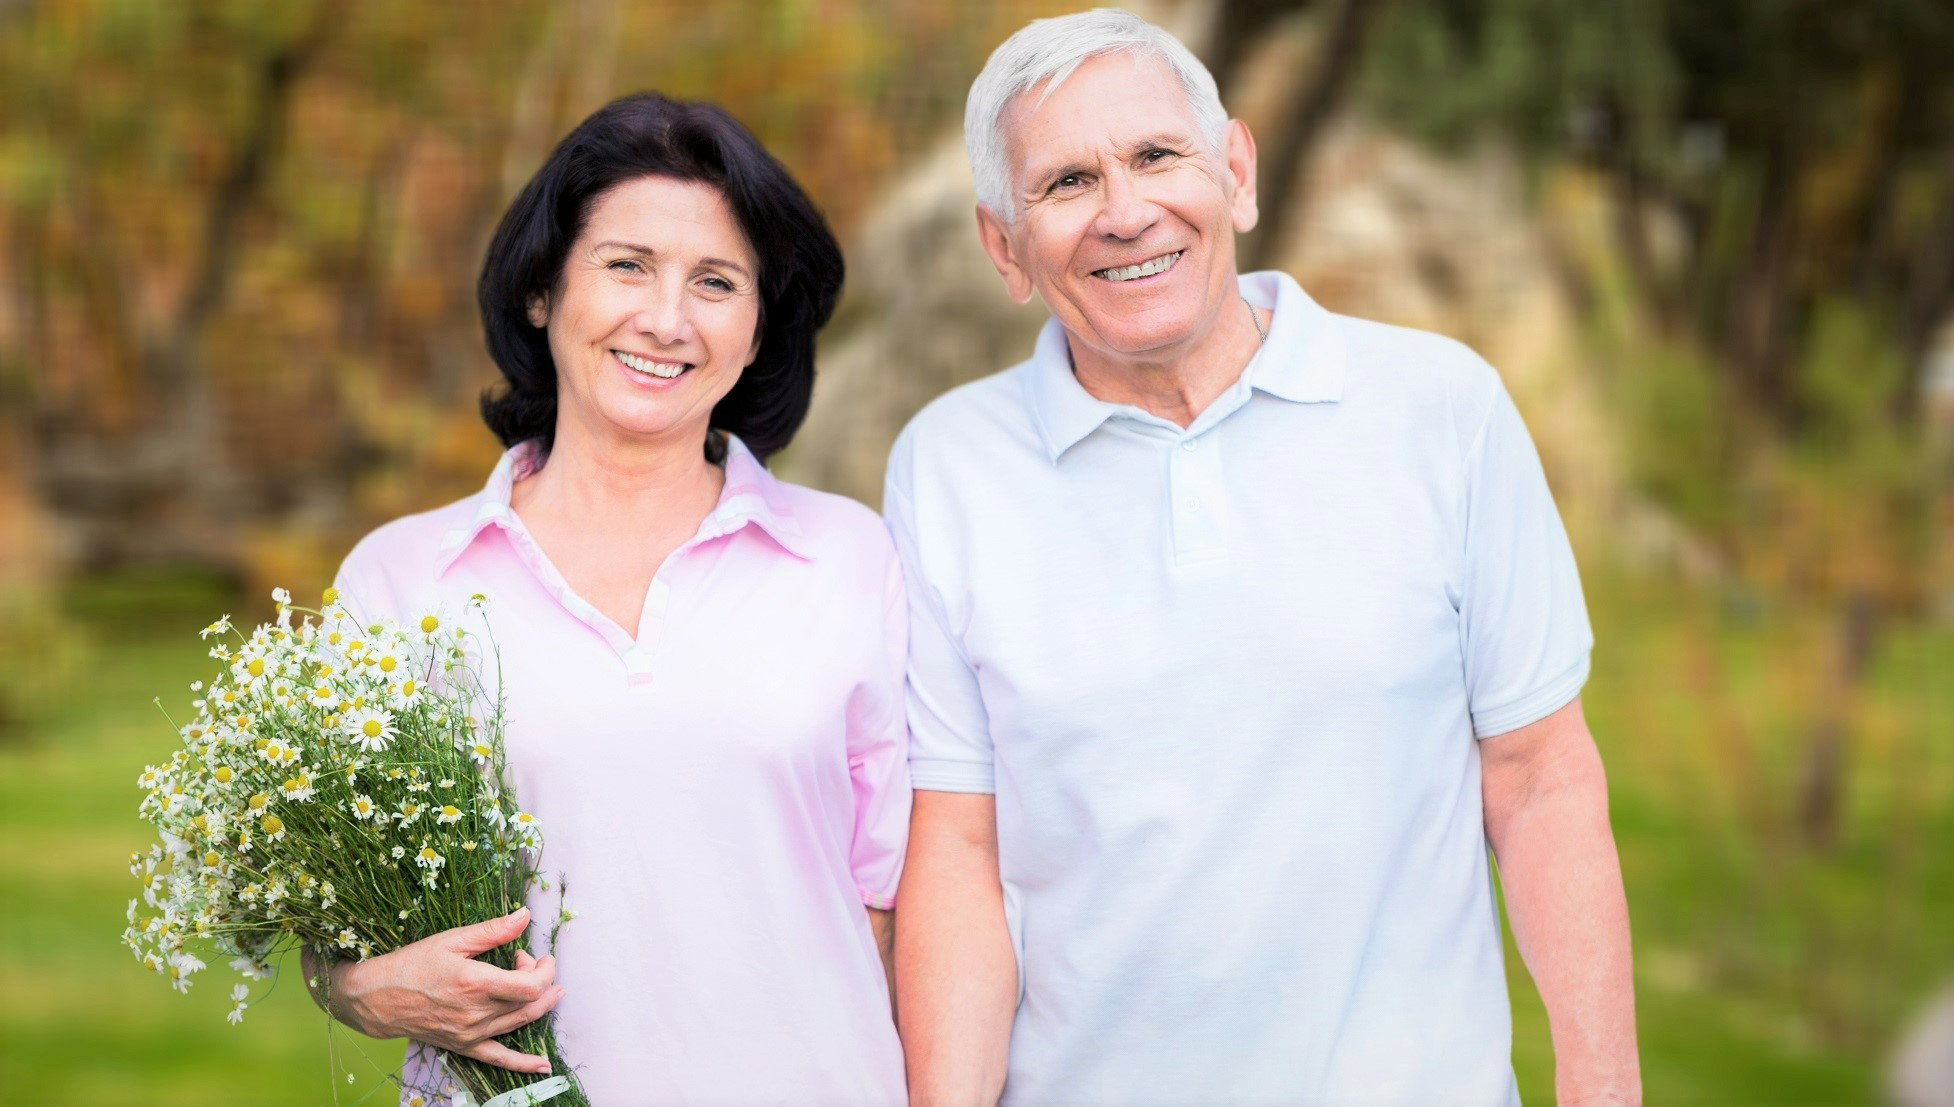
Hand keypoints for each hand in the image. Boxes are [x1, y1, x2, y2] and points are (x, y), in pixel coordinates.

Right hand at [326, 906, 562, 1073]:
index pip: (530, 985)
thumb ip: (493, 930)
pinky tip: (544, 1065)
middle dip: (543, 982)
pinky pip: (499, 1059)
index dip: (543, 970)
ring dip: (541, 1007)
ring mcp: (471, 1033)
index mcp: (476, 984)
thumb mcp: (452, 940)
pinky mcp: (464, 1046)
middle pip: (530, 1004)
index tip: (536, 956)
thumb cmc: (412, 964)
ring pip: (520, 1024)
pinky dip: (524, 1063)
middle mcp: (476, 1013)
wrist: (377, 998)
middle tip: (534, 965)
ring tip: (551, 992)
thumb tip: (525, 915)